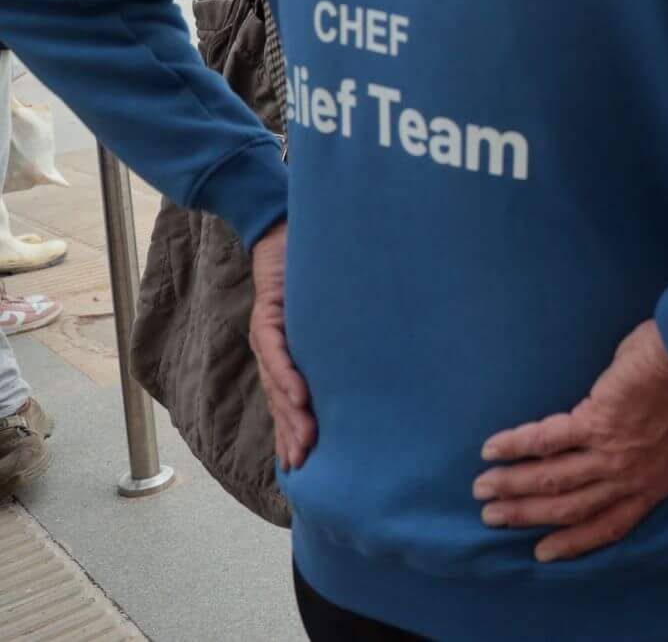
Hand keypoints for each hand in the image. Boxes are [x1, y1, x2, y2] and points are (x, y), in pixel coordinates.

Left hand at [248, 220, 315, 469]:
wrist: (281, 229)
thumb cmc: (311, 270)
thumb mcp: (325, 311)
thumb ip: (337, 338)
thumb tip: (371, 361)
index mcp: (285, 353)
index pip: (288, 400)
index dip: (291, 432)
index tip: (300, 463)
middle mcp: (272, 349)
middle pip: (280, 401)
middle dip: (291, 435)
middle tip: (303, 465)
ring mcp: (268, 333)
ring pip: (277, 383)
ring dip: (291, 415)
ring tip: (305, 442)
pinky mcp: (270, 312)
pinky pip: (278, 348)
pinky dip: (288, 373)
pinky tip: (300, 396)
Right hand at [474, 320, 667, 561]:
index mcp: (661, 477)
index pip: (613, 522)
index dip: (578, 540)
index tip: (547, 551)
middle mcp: (632, 474)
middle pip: (571, 507)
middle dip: (529, 516)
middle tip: (496, 519)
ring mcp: (610, 451)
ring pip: (551, 481)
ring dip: (513, 487)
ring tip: (484, 492)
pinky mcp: (592, 420)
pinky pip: (544, 439)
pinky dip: (515, 445)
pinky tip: (491, 449)